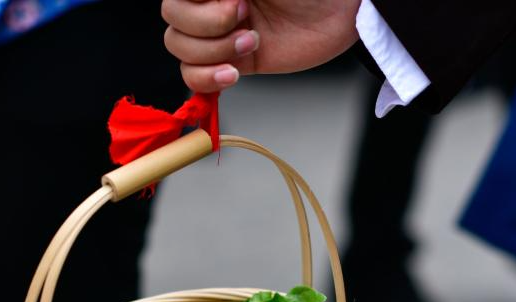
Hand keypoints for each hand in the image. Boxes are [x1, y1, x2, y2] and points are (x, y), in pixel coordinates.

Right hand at [162, 0, 362, 91]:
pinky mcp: (233, 63)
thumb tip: (213, 0)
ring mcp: (219, 36)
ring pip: (182, 53)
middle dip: (207, 27)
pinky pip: (196, 79)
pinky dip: (209, 80)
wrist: (342, 11)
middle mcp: (210, 6)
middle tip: (246, 17)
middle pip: (173, 26)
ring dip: (214, 53)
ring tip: (252, 42)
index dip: (197, 7)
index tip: (234, 0)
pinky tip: (234, 73)